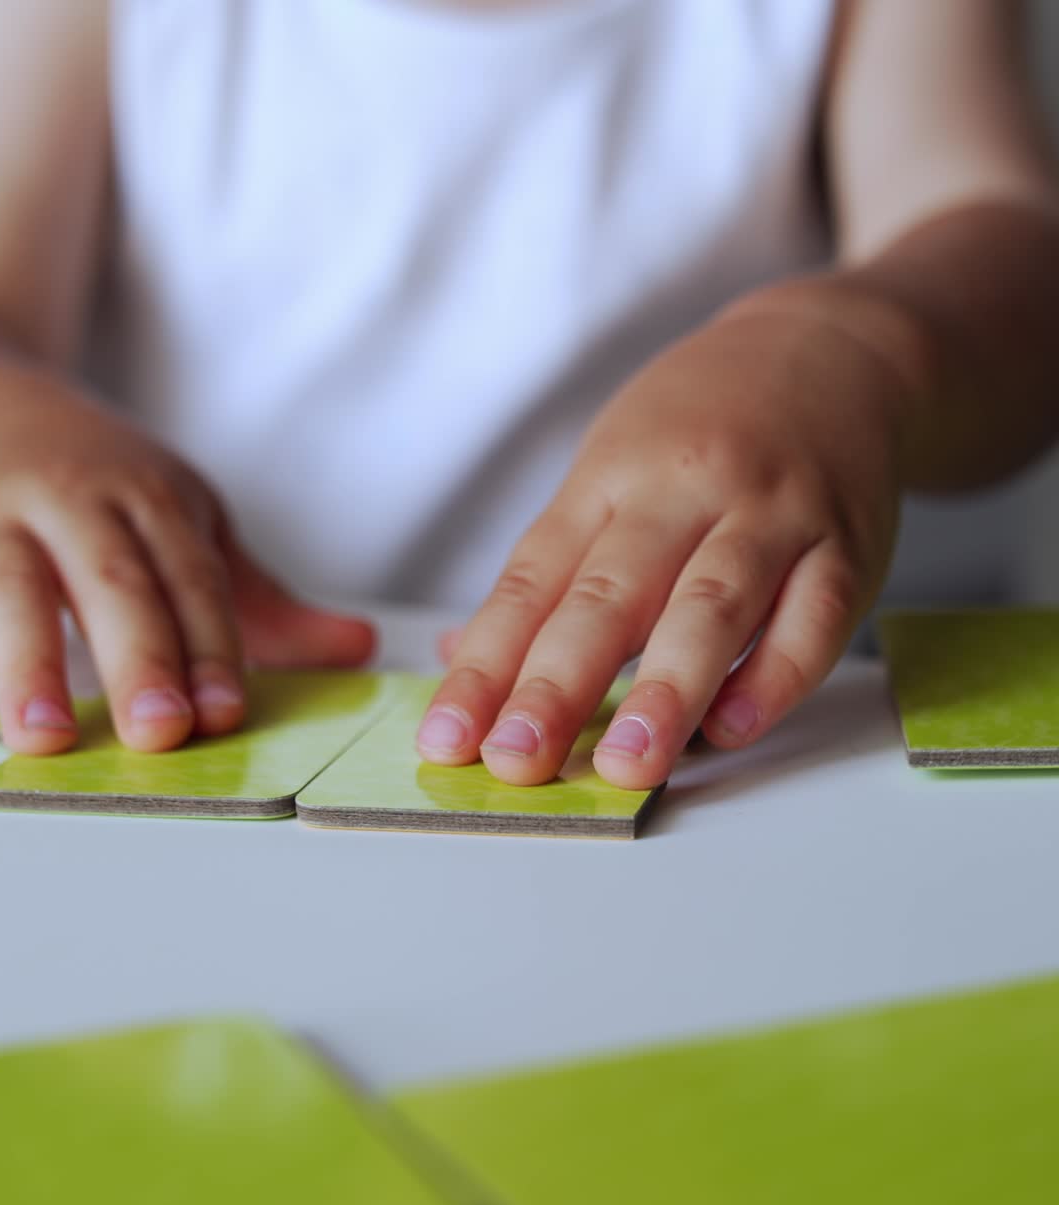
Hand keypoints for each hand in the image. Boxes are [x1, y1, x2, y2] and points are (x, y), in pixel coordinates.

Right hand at [0, 381, 373, 753]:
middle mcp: (71, 498)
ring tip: (49, 739)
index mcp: (150, 496)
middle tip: (163, 730)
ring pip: (5, 583)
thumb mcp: (180, 524)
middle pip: (112, 577)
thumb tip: (359, 648)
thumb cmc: (96, 483)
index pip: (191, 575)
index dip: (212, 642)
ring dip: (27, 661)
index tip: (228, 712)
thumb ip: (253, 599)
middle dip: (139, 654)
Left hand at [417, 296, 905, 786]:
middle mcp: (681, 494)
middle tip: (517, 758)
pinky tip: (732, 728)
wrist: (826, 349)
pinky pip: (815, 615)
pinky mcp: (847, 544)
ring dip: (666, 689)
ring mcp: (770, 516)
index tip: (446, 738)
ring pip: (711, 605)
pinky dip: (775, 676)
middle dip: (558, 684)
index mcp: (606, 482)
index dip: (485, 665)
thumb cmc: (696, 428)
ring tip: (626, 764)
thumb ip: (545, 572)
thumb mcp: (606, 471)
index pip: (530, 583)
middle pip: (609, 596)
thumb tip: (463, 658)